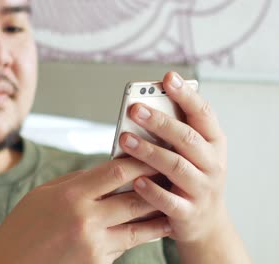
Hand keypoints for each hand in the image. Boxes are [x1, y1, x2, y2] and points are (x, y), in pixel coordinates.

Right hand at [0, 158, 171, 263]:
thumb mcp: (44, 194)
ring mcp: (94, 245)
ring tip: (174, 204)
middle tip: (173, 174)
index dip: (139, 160)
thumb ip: (77, 182)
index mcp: (71, 196)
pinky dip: (138, 235)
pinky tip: (149, 227)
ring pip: (138, 227)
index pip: (116, 172)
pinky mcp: (98, 263)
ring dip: (158, 215)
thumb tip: (105, 171)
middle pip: (135, 198)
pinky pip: (125, 246)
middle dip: (157, 185)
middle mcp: (86, 220)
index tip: (153, 151)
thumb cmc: (22, 228)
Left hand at [119, 72, 227, 242]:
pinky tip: (136, 180)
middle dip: (160, 121)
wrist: (206, 224)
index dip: (187, 95)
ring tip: (125, 139)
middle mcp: (213, 164)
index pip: (203, 114)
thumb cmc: (191, 179)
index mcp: (214, 143)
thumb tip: (140, 108)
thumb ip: (174, 133)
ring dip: (149, 151)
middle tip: (134, 108)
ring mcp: (203, 190)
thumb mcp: (192, 154)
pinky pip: (169, 201)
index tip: (168, 77)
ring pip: (176, 166)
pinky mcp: (189, 213)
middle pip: (187, 138)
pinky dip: (152, 190)